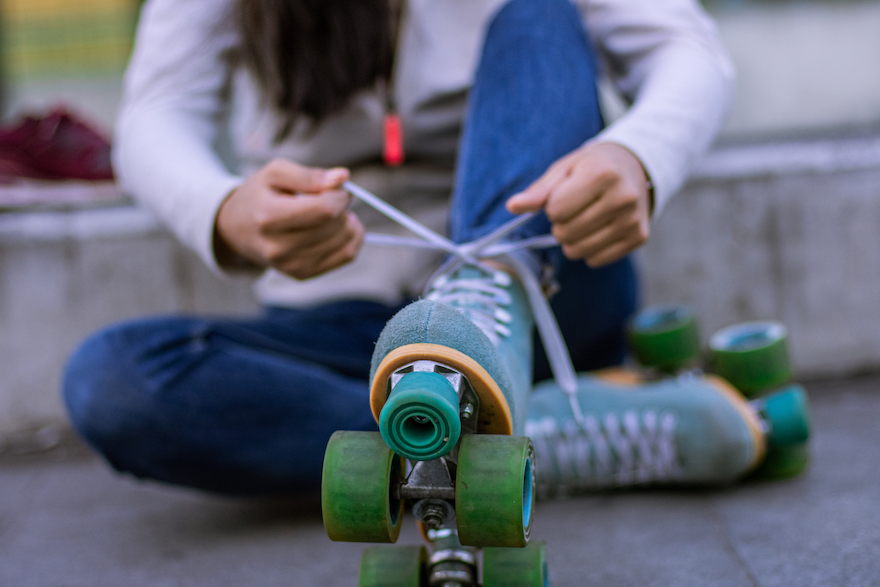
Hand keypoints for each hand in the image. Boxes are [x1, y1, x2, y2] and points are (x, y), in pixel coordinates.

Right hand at [214, 159, 363, 279]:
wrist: (236, 230)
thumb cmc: (259, 197)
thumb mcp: (275, 173)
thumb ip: (309, 175)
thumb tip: (343, 177)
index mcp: (269, 217)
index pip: (324, 210)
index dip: (339, 196)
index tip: (335, 188)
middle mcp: (279, 248)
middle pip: (335, 225)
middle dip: (342, 207)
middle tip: (329, 199)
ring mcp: (292, 265)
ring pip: (346, 242)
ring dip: (348, 223)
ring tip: (331, 214)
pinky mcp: (303, 274)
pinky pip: (346, 256)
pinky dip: (351, 239)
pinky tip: (338, 228)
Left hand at [506, 142, 651, 267]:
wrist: (634, 168)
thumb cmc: (592, 167)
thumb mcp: (564, 169)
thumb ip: (539, 191)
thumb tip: (512, 207)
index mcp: (601, 173)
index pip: (556, 210)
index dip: (551, 206)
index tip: (564, 195)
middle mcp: (622, 197)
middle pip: (565, 233)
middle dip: (560, 224)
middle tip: (574, 209)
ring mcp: (633, 219)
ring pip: (578, 251)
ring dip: (572, 240)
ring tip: (585, 219)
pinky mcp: (639, 237)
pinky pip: (595, 260)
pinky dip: (589, 249)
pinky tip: (599, 229)